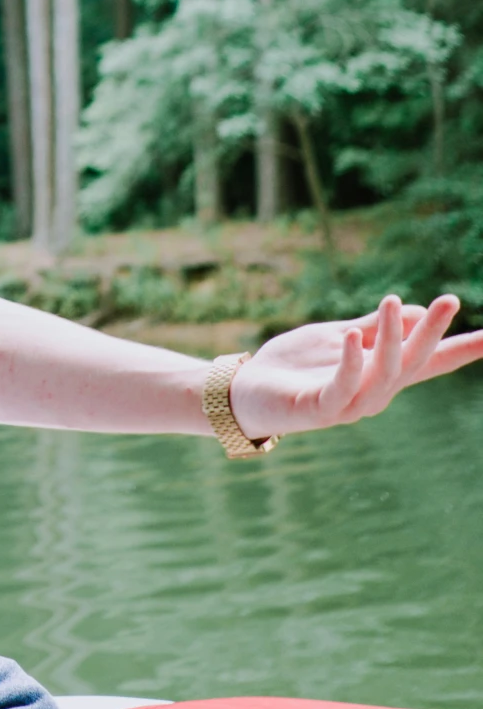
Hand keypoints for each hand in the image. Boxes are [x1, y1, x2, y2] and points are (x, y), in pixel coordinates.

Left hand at [229, 293, 482, 442]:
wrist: (247, 392)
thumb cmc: (295, 365)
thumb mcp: (337, 336)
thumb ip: (372, 327)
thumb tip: (415, 309)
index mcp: (381, 373)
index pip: (429, 360)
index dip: (461, 349)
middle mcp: (374, 392)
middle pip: (413, 362)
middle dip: (433, 333)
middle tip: (451, 300)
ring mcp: (350, 404)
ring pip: (383, 373)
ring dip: (389, 337)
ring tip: (390, 300)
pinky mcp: (321, 409)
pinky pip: (343, 386)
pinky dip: (351, 362)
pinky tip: (353, 336)